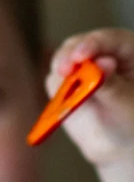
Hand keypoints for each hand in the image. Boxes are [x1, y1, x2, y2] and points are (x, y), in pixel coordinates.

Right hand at [46, 28, 133, 165]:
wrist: (117, 142)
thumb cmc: (131, 118)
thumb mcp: (126, 103)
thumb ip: (112, 84)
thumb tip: (102, 65)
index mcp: (126, 50)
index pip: (109, 39)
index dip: (93, 44)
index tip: (82, 56)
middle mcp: (100, 53)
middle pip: (79, 44)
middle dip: (69, 56)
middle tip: (65, 70)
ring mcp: (79, 67)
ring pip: (63, 59)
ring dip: (60, 71)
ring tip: (65, 86)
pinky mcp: (64, 83)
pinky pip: (55, 82)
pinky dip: (56, 89)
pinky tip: (63, 101)